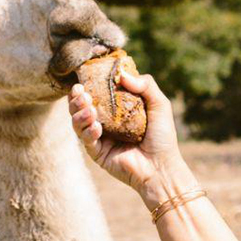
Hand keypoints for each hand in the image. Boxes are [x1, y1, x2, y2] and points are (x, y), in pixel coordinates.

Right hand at [67, 69, 184, 198]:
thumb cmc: (162, 136)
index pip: (97, 93)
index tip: (83, 79)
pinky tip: (96, 127)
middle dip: (78, 99)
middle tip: (81, 93)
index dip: (87, 85)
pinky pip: (86, 140)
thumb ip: (145, 84)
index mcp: (117, 109)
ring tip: (89, 110)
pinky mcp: (97, 153)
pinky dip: (88, 131)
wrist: (161, 166)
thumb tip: (122, 74)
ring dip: (79, 114)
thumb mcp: (159, 104)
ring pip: (78, 122)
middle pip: (81, 107)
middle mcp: (105, 122)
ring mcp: (99, 137)